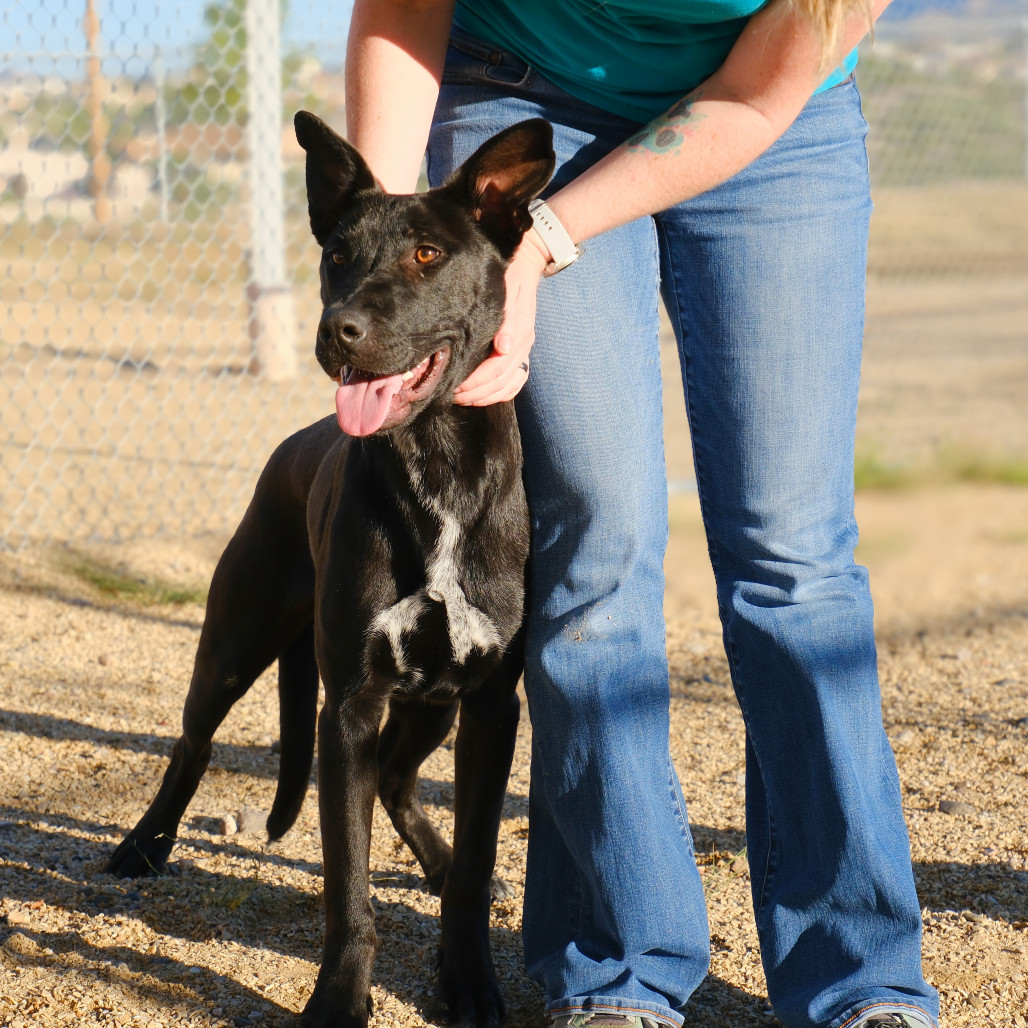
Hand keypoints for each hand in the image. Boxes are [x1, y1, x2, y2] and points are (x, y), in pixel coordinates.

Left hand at [454, 232, 549, 405]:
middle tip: (453, 395)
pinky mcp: (522, 351)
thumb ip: (507, 318)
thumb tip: (504, 347)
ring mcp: (523, 348)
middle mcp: (522, 342)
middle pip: (502, 380)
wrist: (527, 264)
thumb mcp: (508, 288)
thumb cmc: (510, 275)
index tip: (456, 385)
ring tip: (464, 397)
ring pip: (509, 384)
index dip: (477, 380)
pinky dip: (500, 393)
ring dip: (486, 395)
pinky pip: (516, 382)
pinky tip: (483, 395)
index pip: (499, 366)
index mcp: (519, 329)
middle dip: (477, 391)